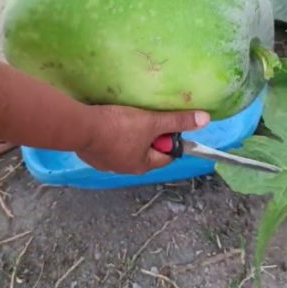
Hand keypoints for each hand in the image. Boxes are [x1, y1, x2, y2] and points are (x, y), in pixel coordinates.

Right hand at [77, 105, 210, 174]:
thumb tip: (205, 120)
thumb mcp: (152, 122)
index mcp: (141, 165)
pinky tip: (109, 123)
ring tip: (128, 118)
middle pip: (146, 153)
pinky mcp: (90, 153)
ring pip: (125, 149)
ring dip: (129, 137)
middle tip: (147, 118)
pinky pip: (107, 145)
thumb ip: (177, 121)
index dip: (171, 141)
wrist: (81, 127)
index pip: (166, 156)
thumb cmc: (119, 127)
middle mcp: (124, 169)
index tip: (168, 126)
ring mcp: (105, 163)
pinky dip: (111, 136)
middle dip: (149, 138)